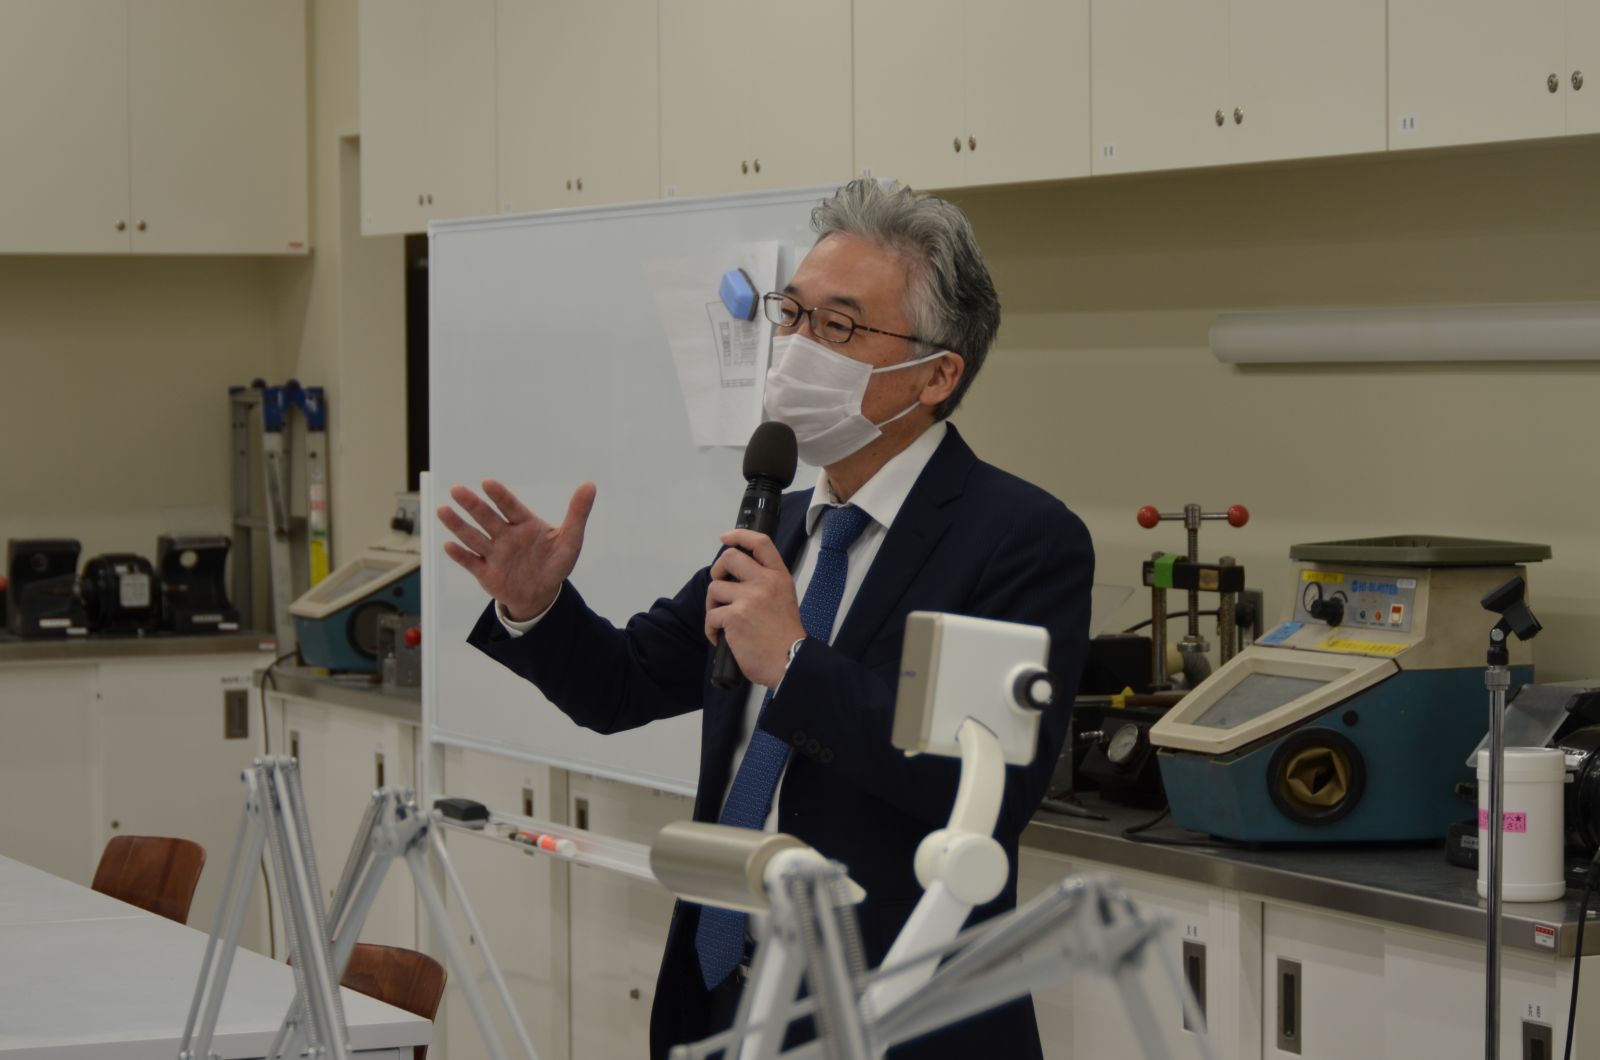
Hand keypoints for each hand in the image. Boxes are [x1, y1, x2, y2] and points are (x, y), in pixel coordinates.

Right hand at [437, 479, 595, 620]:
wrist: (542, 594)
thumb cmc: (555, 562)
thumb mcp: (570, 539)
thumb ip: (578, 513)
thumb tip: (590, 485)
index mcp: (524, 524)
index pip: (510, 506)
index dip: (499, 495)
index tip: (487, 483)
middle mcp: (505, 535)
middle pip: (486, 518)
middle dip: (472, 504)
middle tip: (457, 490)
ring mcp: (494, 553)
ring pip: (473, 537)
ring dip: (458, 525)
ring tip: (443, 510)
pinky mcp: (486, 573)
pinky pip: (471, 562)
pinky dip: (460, 555)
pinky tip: (448, 545)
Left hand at [704, 530, 805, 688]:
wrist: (790, 660)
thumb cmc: (786, 636)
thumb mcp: (784, 598)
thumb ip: (766, 584)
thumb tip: (737, 579)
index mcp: (779, 577)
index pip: (761, 543)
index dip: (740, 535)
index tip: (726, 538)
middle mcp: (765, 582)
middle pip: (730, 558)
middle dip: (718, 571)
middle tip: (721, 588)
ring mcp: (749, 598)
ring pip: (715, 588)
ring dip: (713, 605)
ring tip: (722, 620)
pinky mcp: (735, 616)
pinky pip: (711, 615)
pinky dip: (711, 629)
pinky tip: (720, 638)